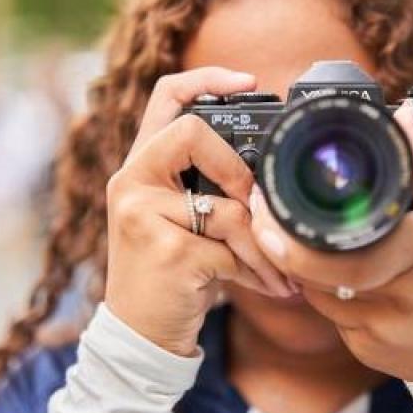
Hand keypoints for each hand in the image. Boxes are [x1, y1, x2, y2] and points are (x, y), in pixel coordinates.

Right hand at [105, 67, 292, 356]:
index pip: (165, 97)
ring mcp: (143, 215)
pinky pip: (231, 249)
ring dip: (263, 245)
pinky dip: (257, 271)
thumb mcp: (180, 219)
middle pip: (192, 133)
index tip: (249, 82)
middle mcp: (132, 182)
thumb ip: (208, 186)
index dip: (206, 78)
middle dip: (239, 171)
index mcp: (139, 166)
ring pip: (228, 207)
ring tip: (280, 269)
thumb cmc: (171, 272)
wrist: (140, 333)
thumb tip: (267, 174)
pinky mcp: (166, 252)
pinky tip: (264, 285)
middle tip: (257, 206)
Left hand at [249, 100, 412, 380]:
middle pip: (316, 271)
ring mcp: (380, 330)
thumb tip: (401, 115)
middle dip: (283, 243)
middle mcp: (399, 295)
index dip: (295, 237)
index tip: (267, 206)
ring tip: (312, 240)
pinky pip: (330, 317)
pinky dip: (328, 294)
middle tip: (264, 214)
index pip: (345, 249)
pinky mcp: (367, 351)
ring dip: (305, 266)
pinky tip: (345, 280)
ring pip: (315, 294)